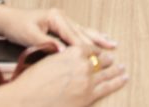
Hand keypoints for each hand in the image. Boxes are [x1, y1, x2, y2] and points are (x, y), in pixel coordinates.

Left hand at [0, 6, 117, 52]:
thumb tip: (63, 51)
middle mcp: (62, 17)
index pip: (73, 34)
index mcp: (56, 17)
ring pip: (84, 31)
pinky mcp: (62, 26)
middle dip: (97, 42)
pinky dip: (90, 36)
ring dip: (98, 38)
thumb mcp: (30, 35)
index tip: (94, 56)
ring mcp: (63, 20)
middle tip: (111, 51)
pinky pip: (79, 32)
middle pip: (82, 32)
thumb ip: (47, 43)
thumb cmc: (17, 25)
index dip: (84, 46)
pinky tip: (100, 38)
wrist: (8, 19)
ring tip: (112, 43)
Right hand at [6, 43, 127, 106]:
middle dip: (108, 60)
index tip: (100, 51)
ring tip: (123, 68)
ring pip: (107, 73)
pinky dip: (117, 82)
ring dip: (117, 70)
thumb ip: (63, 57)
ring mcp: (87, 81)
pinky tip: (123, 79)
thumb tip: (69, 56)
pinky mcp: (88, 96)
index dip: (96, 50)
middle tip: (114, 60)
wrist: (26, 101)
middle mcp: (82, 64)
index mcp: (72, 53)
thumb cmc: (31, 82)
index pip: (90, 48)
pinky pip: (107, 87)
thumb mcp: (47, 61)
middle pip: (101, 60)